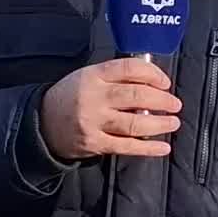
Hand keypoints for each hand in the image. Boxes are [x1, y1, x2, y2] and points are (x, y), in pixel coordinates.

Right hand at [40, 58, 181, 159]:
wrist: (42, 124)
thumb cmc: (70, 97)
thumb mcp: (87, 77)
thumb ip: (115, 78)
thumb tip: (152, 83)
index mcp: (93, 75)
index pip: (129, 69)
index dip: (152, 74)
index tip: (165, 82)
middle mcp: (94, 97)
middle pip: (136, 96)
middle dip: (162, 100)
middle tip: (175, 104)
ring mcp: (94, 122)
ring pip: (134, 123)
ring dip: (160, 124)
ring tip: (174, 123)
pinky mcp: (95, 143)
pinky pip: (127, 146)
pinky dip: (148, 148)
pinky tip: (163, 147)